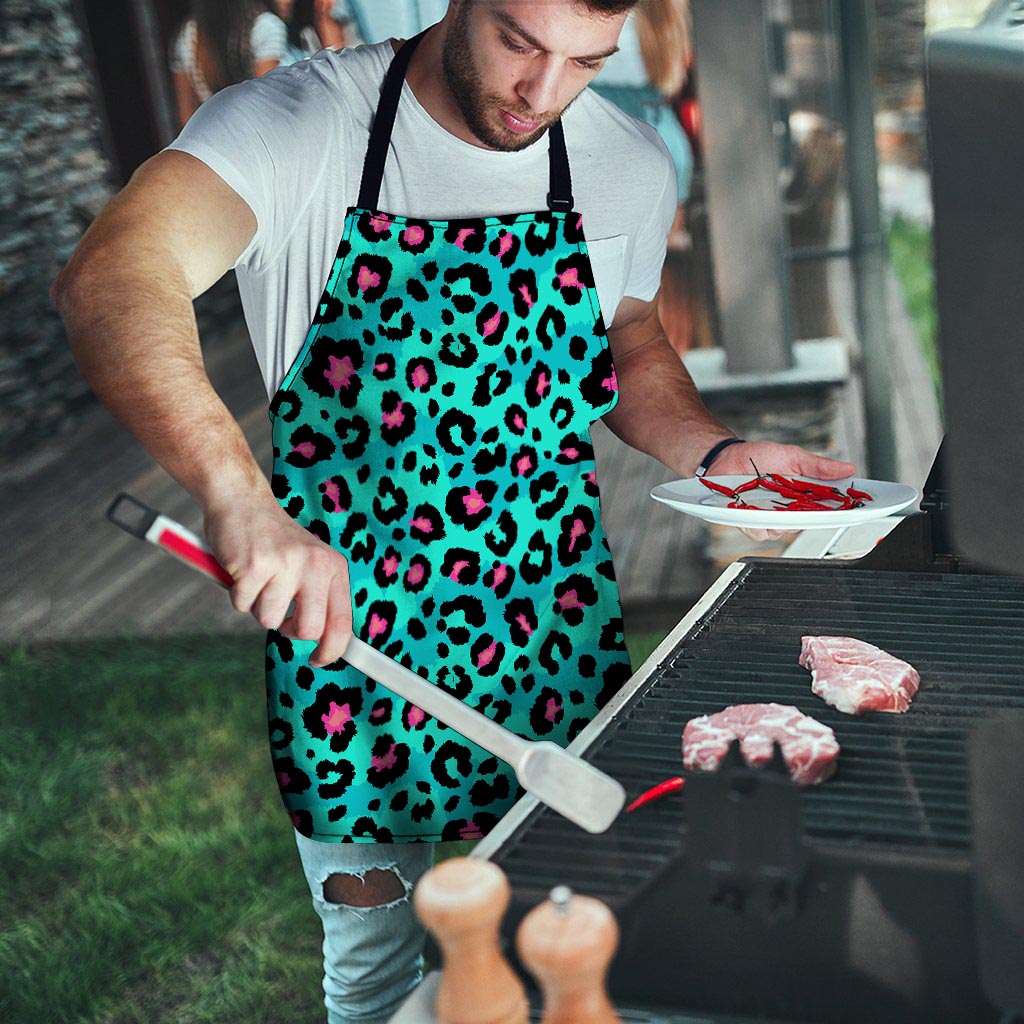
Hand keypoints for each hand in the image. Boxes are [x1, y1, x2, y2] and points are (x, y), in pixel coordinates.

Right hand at [203, 493, 351, 667]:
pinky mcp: (254, 566)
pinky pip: (242, 605)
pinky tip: (242, 570)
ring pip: (269, 620)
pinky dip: (237, 594)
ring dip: (258, 606)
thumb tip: (326, 642)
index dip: (332, 649)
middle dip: (289, 630)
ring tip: (259, 578)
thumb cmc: (274, 540)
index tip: (319, 660)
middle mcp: (314, 564)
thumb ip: (319, 596)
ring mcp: (285, 564)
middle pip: (309, 629)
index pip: (342, 621)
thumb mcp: (309, 562)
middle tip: (280, 613)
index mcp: (333, 566)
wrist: (242, 501)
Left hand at [707, 440, 856, 542]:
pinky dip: (757, 522)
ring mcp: (770, 518)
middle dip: (810, 516)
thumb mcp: (793, 456)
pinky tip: (752, 508)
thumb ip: (819, 466)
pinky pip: (760, 532)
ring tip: (771, 499)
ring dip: (780, 518)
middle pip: (808, 523)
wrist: (727, 458)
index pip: (829, 508)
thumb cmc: (759, 456)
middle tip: (804, 502)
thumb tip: (848, 468)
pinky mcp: (751, 523)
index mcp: (804, 495)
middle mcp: (790, 510)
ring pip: (784, 531)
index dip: (843, 511)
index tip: (856, 509)